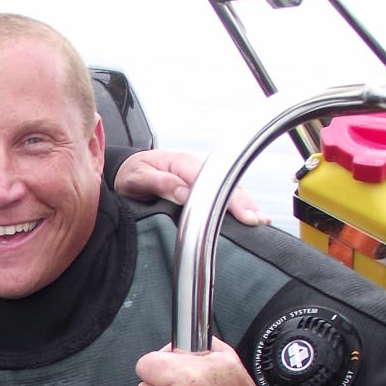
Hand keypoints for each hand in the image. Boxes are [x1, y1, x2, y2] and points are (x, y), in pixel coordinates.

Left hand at [114, 148, 269, 226]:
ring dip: (245, 204)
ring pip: (228, 189)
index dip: (228, 198)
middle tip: (257, 221)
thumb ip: (160, 183)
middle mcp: (195, 168)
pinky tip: (250, 215)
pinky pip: (222, 194)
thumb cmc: (130, 174)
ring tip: (261, 221)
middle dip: (243, 203)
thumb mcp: (138, 178)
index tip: (241, 214)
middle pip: (225, 184)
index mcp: (182, 164)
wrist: (124, 171)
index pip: (212, 181)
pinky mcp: (199, 187)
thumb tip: (183, 192)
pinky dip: (237, 204)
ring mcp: (199, 177)